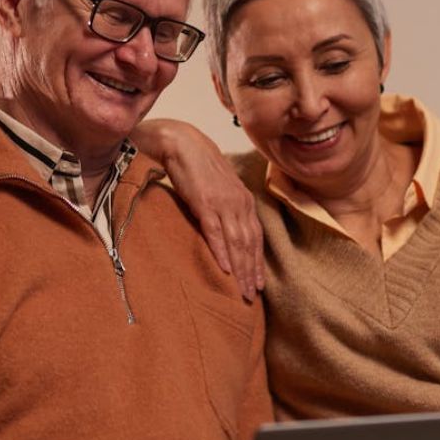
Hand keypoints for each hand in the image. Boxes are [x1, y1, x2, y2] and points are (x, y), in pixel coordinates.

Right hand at [134, 119, 264, 299]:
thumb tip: (225, 230)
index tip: (258, 284)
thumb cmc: (197, 166)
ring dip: (240, 269)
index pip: (255, 237)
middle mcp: (238, 203)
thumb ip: (225, 208)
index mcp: (243, 200)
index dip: (257, 262)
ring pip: (236, 243)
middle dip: (251, 272)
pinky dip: (222, 252)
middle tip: (251, 296)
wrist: (181, 143)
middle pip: (249, 244)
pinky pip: (216, 232)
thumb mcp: (218, 188)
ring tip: (240, 290)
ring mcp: (223, 203)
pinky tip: (225, 269)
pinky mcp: (204, 203)